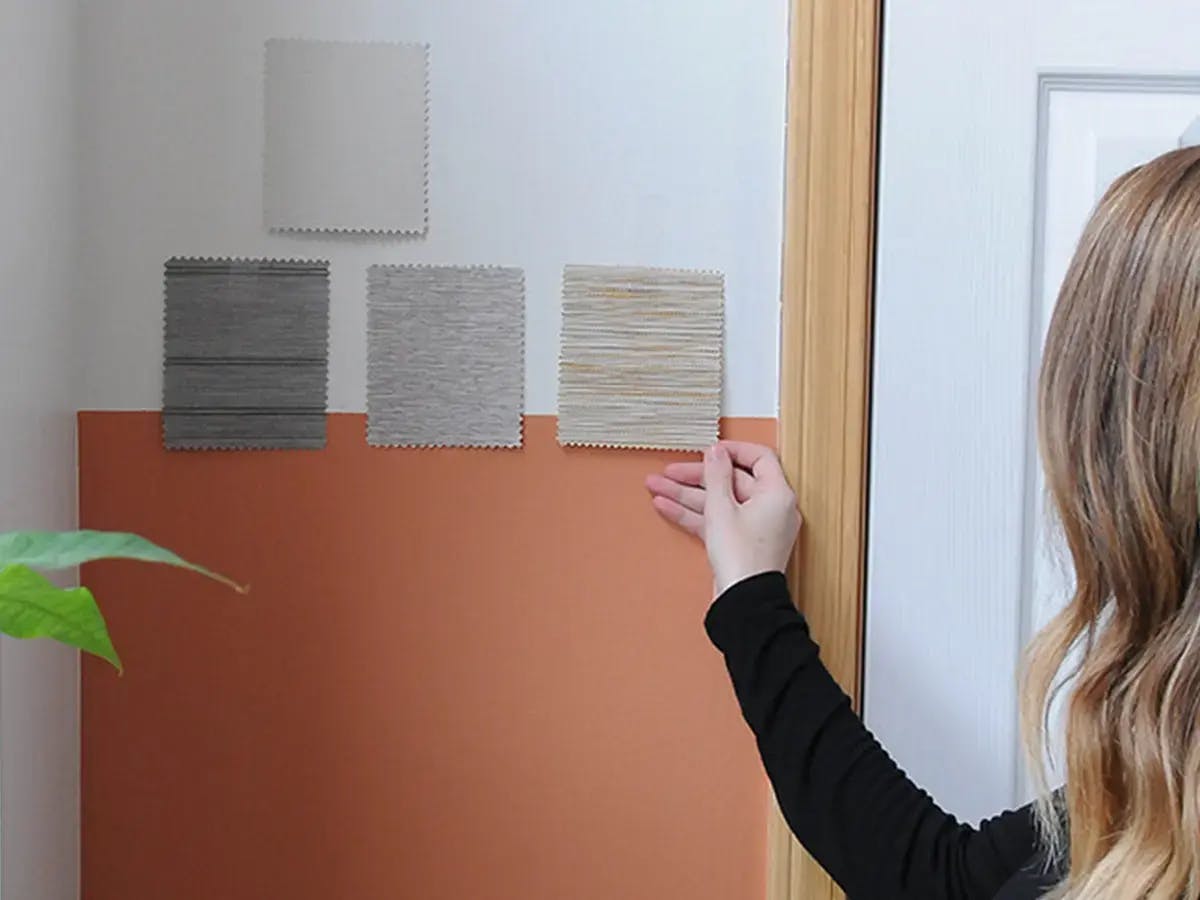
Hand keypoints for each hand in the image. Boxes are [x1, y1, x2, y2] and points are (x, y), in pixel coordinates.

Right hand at [645, 442, 801, 595]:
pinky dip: (693, 514)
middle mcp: (770, 509)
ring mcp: (754, 527)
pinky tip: (667, 507)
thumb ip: (716, 476)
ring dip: (686, 495)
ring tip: (657, 487)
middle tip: (669, 472)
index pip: (759, 458)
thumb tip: (715, 453)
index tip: (708, 451)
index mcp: (776, 494)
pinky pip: (716, 521)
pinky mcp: (740, 543)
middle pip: (731, 481)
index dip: (731, 451)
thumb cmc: (742, 560)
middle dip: (695, 477)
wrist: (743, 603)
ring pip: (718, 502)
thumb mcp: (721, 508)